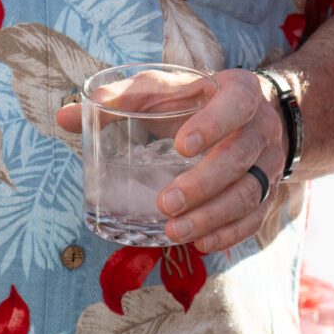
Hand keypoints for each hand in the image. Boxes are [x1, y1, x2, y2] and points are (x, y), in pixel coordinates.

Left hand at [55, 68, 286, 254]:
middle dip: (204, 185)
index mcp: (239, 92)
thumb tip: (64, 117)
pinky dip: (229, 234)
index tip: (181, 146)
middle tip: (165, 203)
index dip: (213, 125)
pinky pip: (255, 217)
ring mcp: (269, 164)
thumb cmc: (198, 99)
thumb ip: (120, 100)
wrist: (257, 113)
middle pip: (239, 158)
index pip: (235, 105)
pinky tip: (201, 244)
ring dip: (212, 217)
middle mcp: (260, 129)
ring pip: (250, 194)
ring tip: (174, 233)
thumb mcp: (166, 89)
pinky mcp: (268, 192)